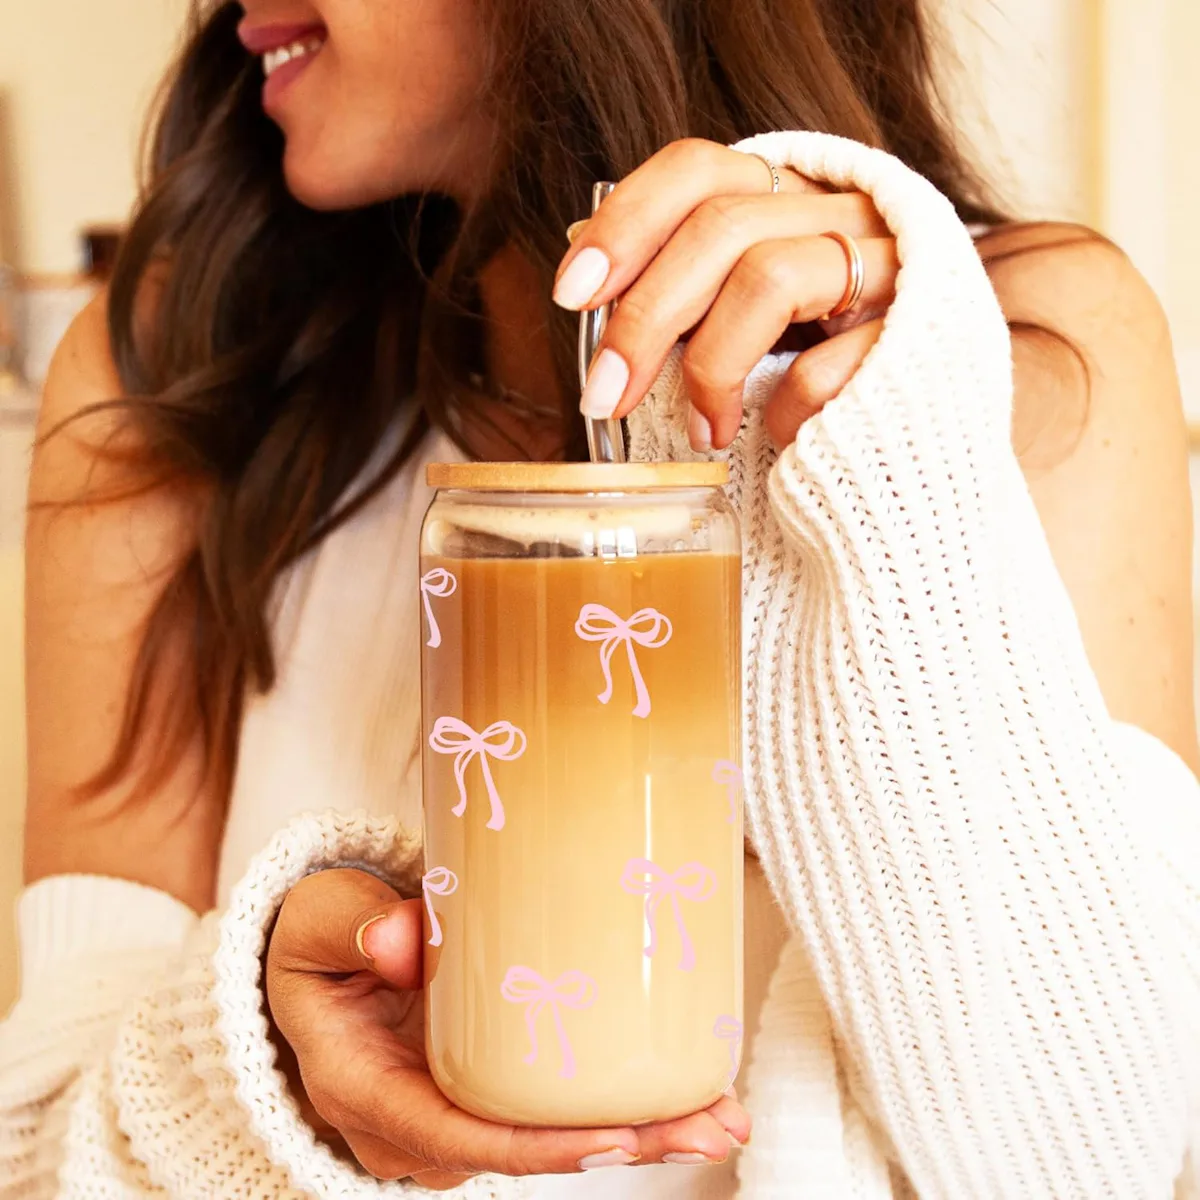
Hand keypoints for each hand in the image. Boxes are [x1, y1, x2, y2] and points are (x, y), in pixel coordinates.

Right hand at [266, 868, 750, 1187]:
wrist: (322, 961)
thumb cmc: (318, 943)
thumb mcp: (317, 922)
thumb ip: (349, 925)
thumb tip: (399, 939)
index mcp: (367, 1094)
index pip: (459, 1136)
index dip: (539, 1145)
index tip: (614, 1137)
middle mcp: (417, 1124)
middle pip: (526, 1150)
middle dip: (624, 1146)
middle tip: (711, 1127)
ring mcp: (456, 1111)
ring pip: (551, 1137)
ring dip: (640, 1131)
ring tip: (723, 1115)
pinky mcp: (488, 1087)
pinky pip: (554, 1107)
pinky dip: (620, 1103)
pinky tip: (686, 1090)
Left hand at [554, 137, 898, 450]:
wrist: (937, 421)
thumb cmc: (827, 363)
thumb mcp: (749, 311)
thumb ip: (684, 279)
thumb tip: (582, 257)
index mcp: (792, 197)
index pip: (698, 170)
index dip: (626, 221)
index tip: (573, 292)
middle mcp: (842, 213)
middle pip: (722, 225)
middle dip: (644, 317)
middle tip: (603, 394)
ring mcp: (889, 269)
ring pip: (771, 276)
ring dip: (710, 365)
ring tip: (701, 431)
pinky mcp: (919, 337)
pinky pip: (827, 364)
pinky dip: (784, 410)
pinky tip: (777, 437)